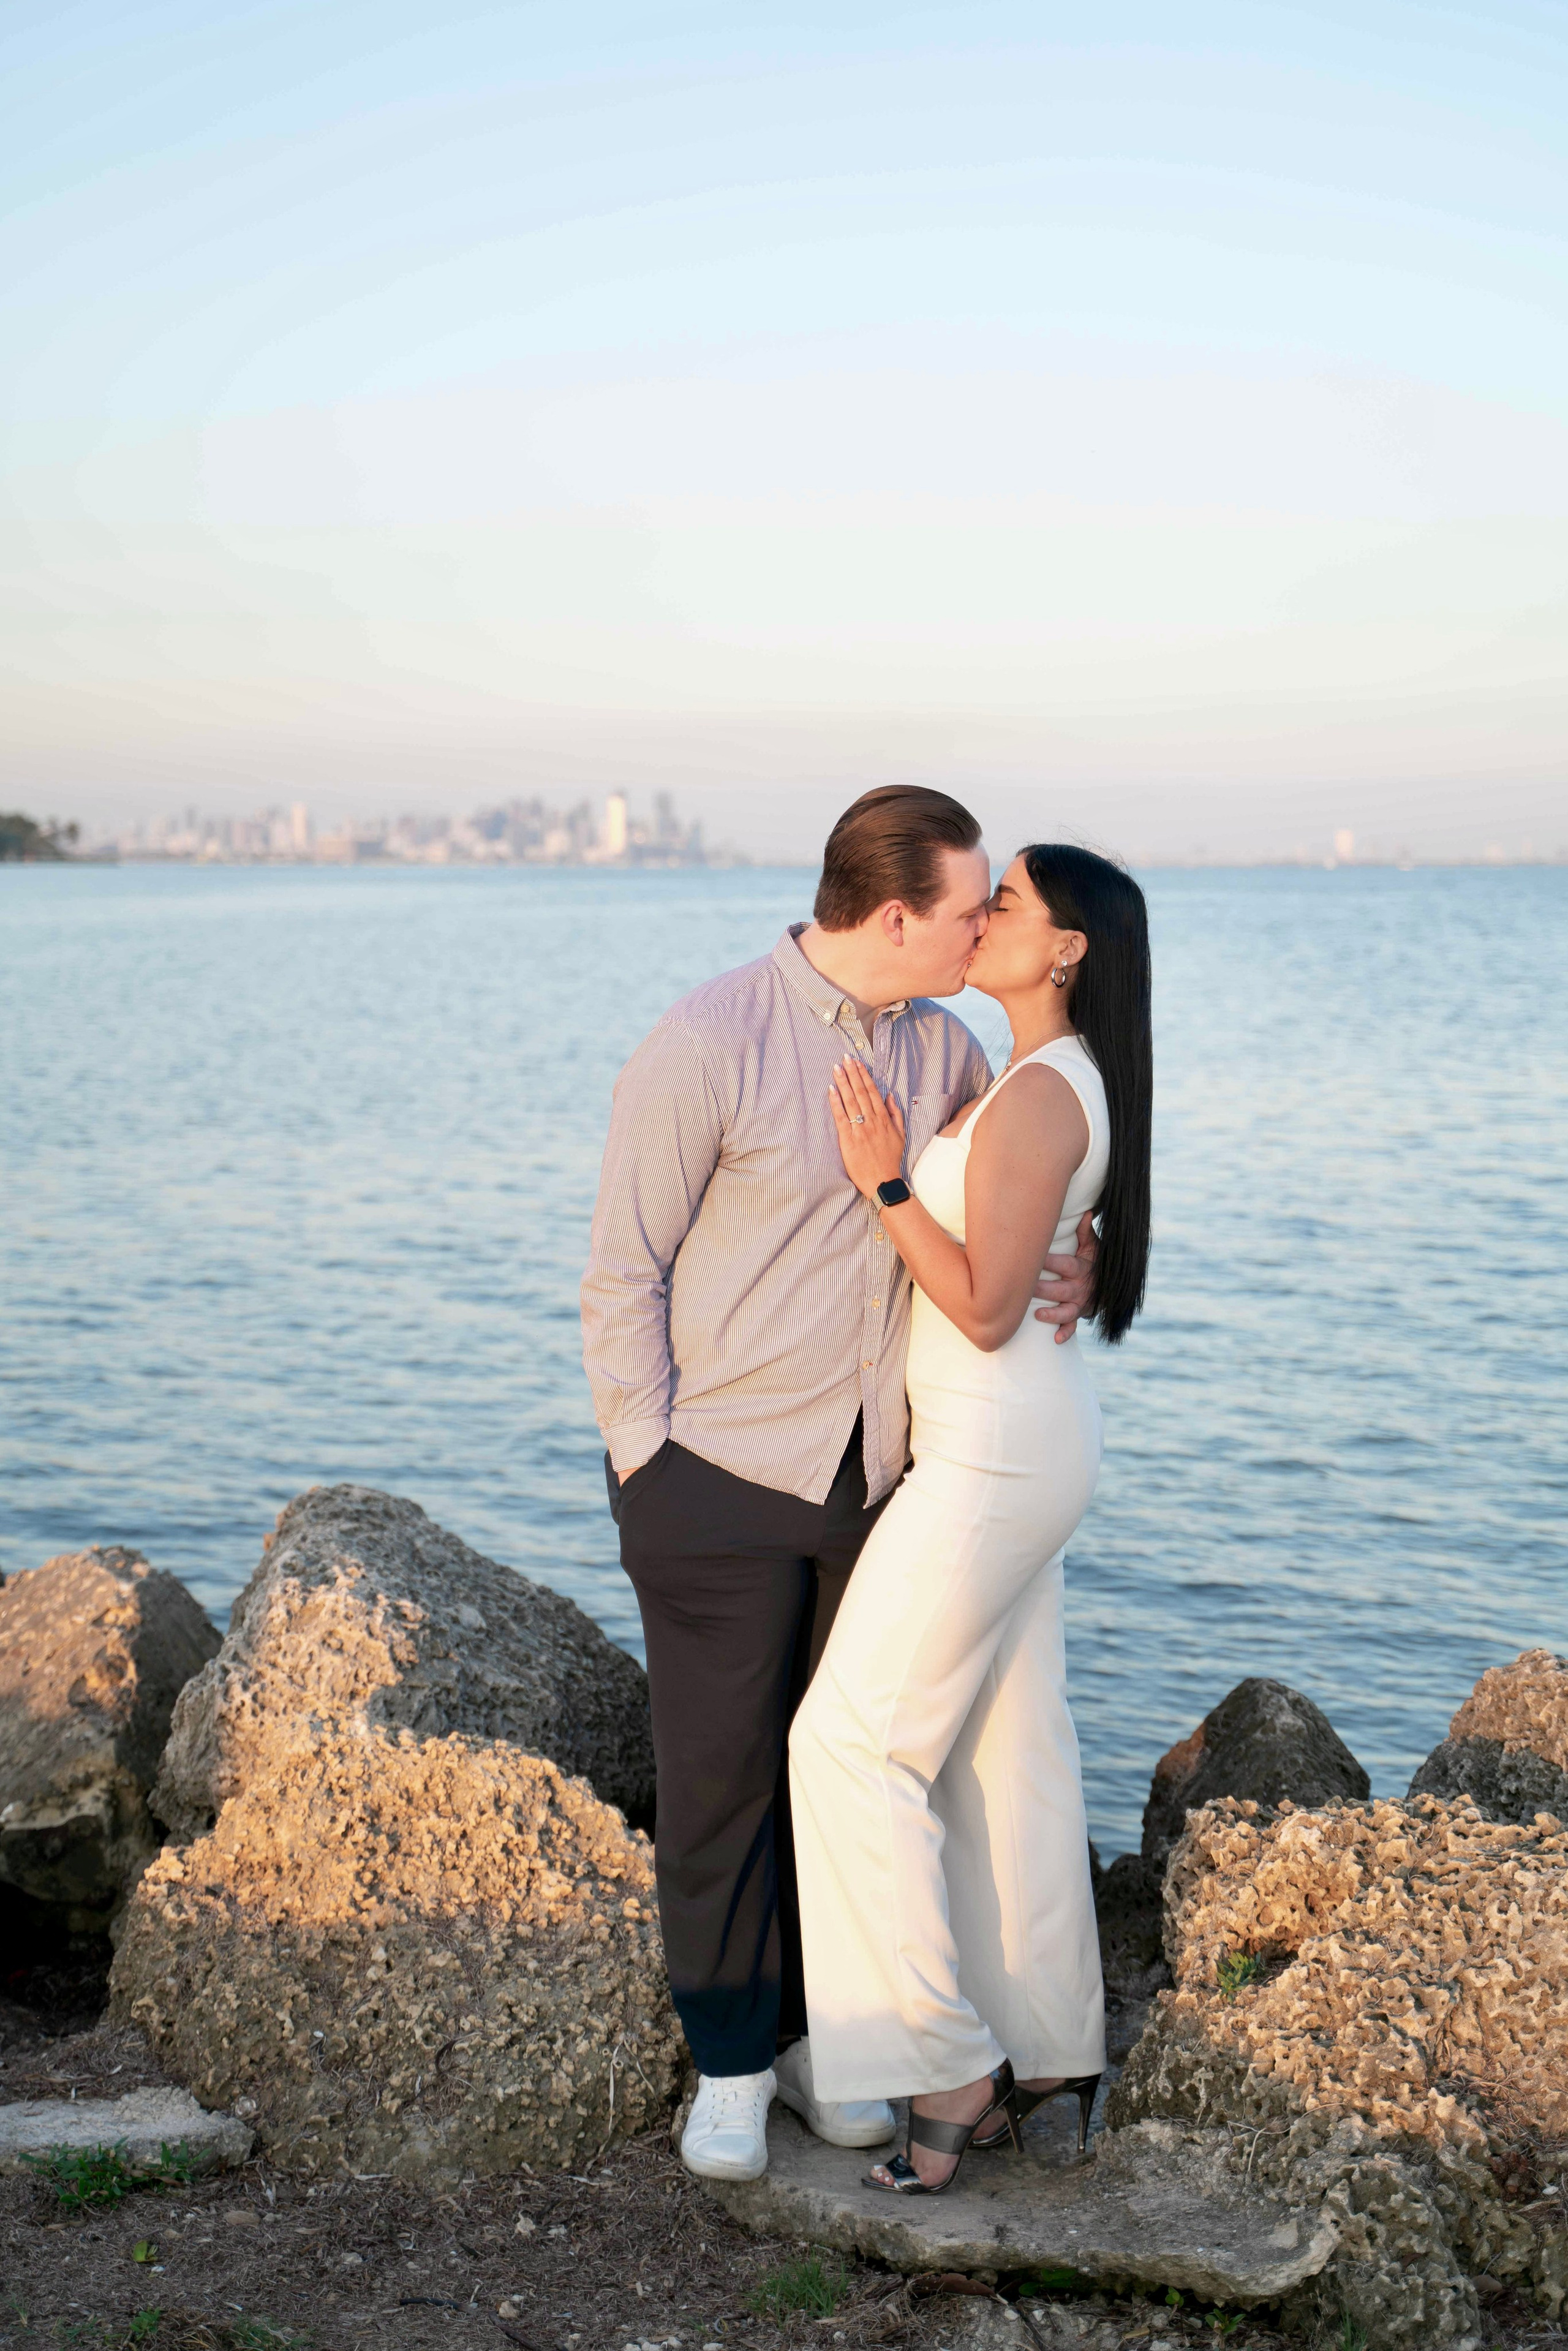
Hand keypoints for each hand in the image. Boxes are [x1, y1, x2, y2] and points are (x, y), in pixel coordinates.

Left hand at [828, 1056, 906, 1199]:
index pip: (872, 1092)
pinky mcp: (848, 1139)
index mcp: (884, 1119)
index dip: (864, 1076)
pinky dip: (835, 1102)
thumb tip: (889, 1095)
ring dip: (843, 1082)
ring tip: (836, 1068)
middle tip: (845, 1058)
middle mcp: (872, 1121)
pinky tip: (831, 1089)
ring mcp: (860, 1129)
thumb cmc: (890, 1159)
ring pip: (850, 1101)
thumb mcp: (900, 1135)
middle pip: (860, 1092)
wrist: (883, 1181)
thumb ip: (896, 1114)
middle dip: (852, 1073)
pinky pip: (841, 1117)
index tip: (858, 1063)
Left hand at [1033, 1212, 1096, 1344]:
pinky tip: (1055, 1340)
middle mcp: (1080, 1288)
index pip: (1066, 1265)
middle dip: (1044, 1289)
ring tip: (1038, 1314)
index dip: (1051, 1261)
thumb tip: (1088, 1211)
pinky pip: (1073, 1327)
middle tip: (1025, 1288)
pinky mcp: (1078, 1315)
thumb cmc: (1095, 1261)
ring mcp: (1080, 1304)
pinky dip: (1065, 1334)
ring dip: (1053, 1314)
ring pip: (1067, 1311)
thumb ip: (1086, 1232)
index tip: (1032, 1257)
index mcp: (1082, 1269)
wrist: (1110, 1285)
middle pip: (1061, 1290)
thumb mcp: (1094, 1247)